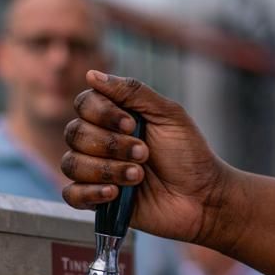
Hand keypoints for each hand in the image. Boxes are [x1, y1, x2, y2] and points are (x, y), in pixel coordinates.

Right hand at [62, 72, 241, 245]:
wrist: (203, 197)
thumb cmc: (189, 154)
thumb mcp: (168, 115)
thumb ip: (133, 92)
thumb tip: (92, 74)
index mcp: (116, 116)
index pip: (85, 104)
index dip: (103, 114)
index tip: (132, 125)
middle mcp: (101, 141)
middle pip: (75, 133)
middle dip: (111, 145)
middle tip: (144, 154)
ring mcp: (97, 171)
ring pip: (72, 163)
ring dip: (107, 169)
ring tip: (138, 176)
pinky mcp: (97, 200)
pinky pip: (71, 194)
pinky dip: (90, 192)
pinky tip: (115, 193)